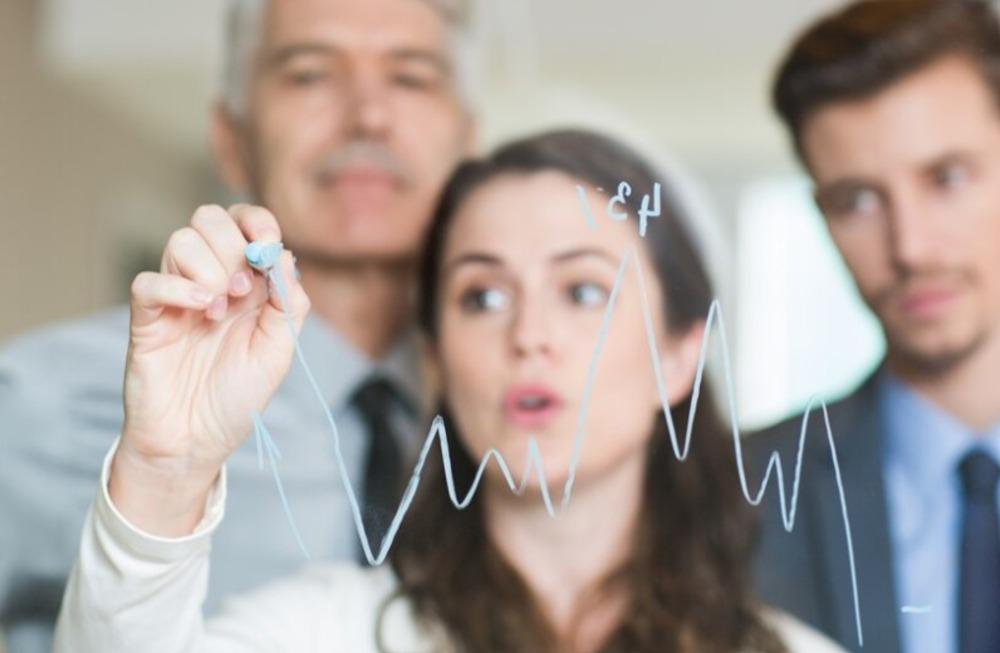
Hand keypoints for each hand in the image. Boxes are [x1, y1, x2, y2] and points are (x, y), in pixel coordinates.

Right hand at [110, 205, 309, 534]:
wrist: (195, 443)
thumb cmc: (236, 399)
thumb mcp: (277, 352)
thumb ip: (287, 305)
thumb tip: (285, 256)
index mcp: (247, 285)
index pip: (245, 224)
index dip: (256, 221)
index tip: (268, 241)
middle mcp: (210, 282)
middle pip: (209, 219)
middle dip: (231, 244)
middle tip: (241, 289)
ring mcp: (176, 297)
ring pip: (179, 240)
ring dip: (207, 269)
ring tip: (218, 312)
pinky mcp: (146, 319)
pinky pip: (148, 280)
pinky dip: (176, 287)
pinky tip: (199, 311)